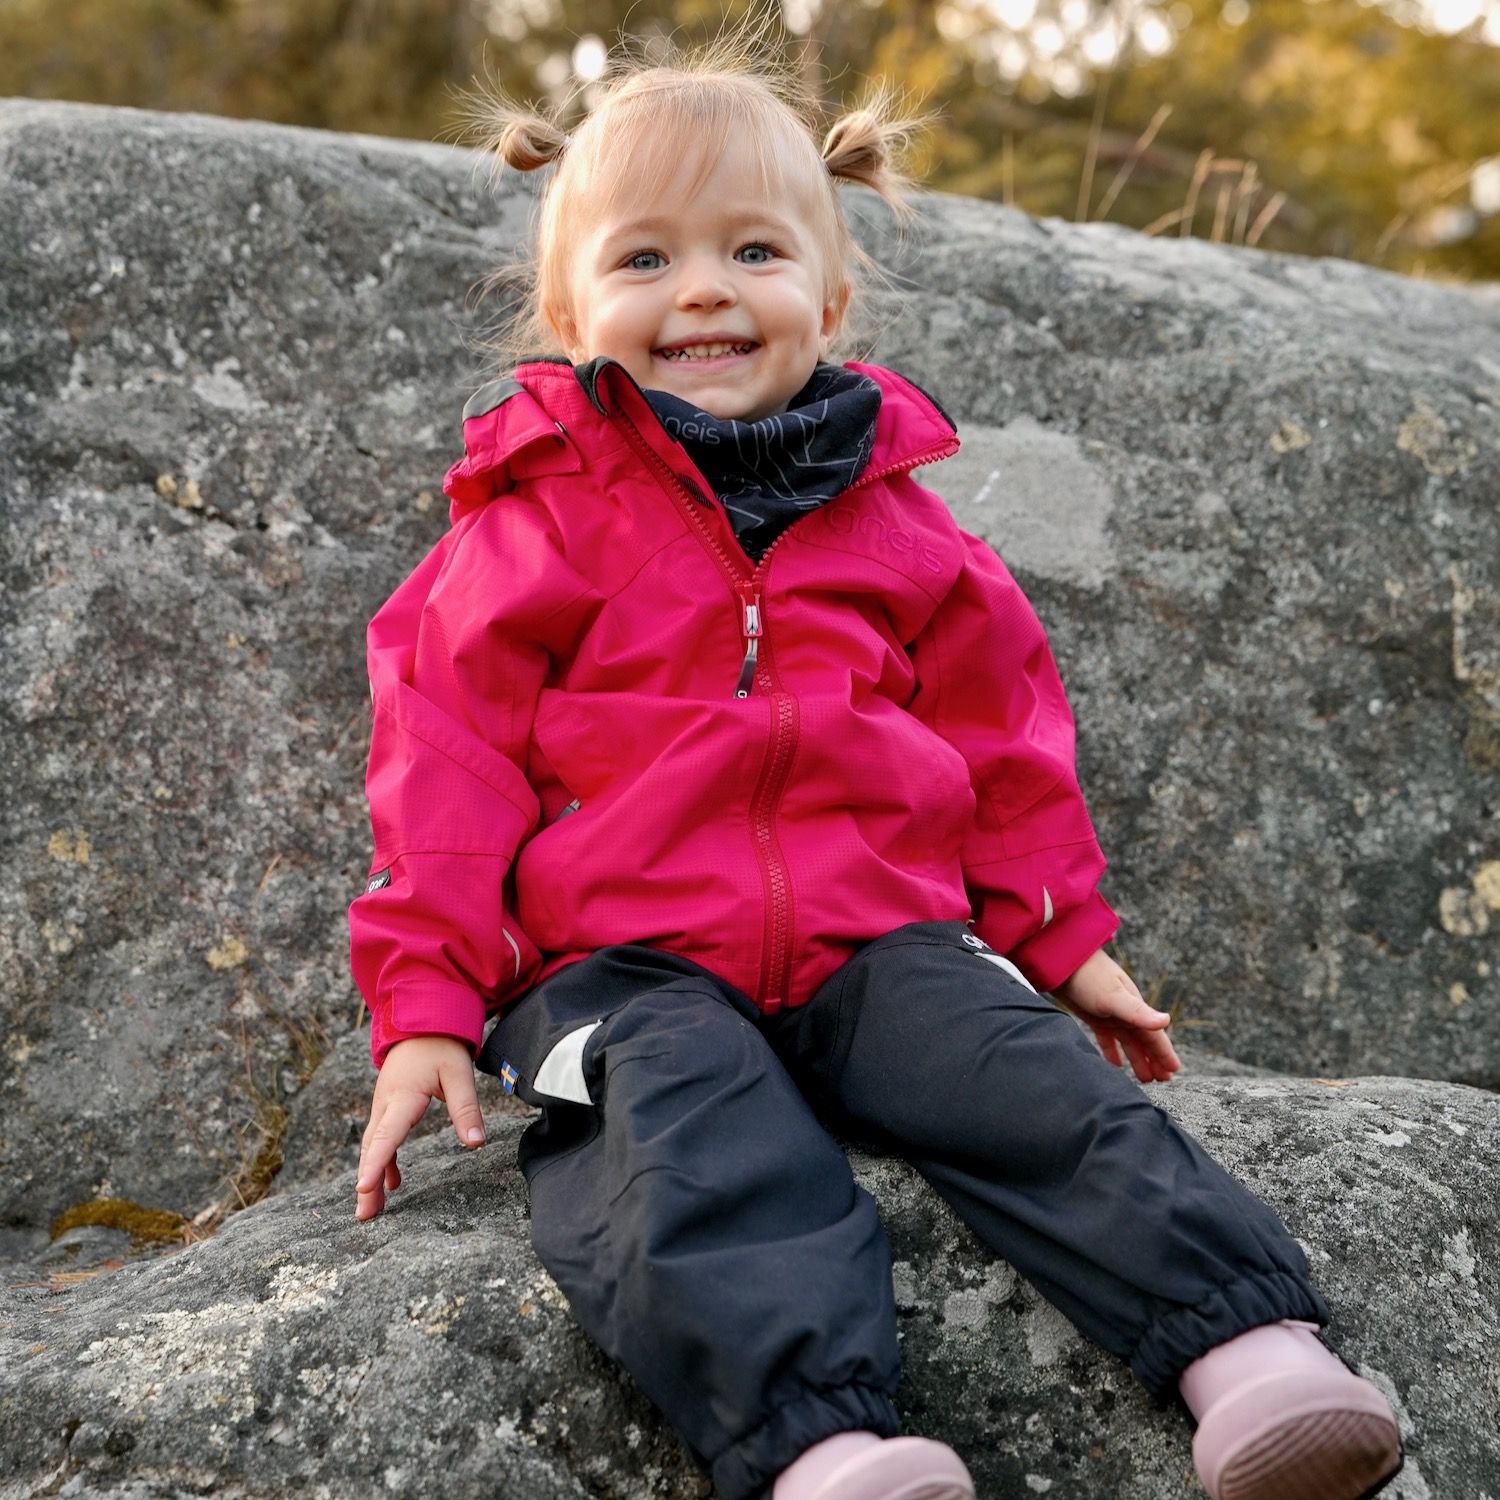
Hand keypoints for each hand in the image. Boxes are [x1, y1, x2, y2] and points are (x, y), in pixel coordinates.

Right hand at [355, 1035, 484, 1220]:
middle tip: (364, 1217)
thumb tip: (477, 1143)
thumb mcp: (459, 1072)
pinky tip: (392, 1183)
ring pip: (373, 1146)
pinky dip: (382, 1161)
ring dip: (371, 1176)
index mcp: (402, 1097)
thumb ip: (466, 1107)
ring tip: (371, 1211)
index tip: (364, 1187)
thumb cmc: (440, 1046)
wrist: (421, 1022)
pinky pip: (380, 1139)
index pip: (386, 1135)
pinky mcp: (388, 1107)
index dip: (375, 1163)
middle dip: (367, 1182)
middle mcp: (386, 1104)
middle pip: (372, 1148)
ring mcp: (383, 1106)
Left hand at [1052, 950, 1180, 1084]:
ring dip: (1137, 1058)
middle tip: (1164, 1081)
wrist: (1060, 961)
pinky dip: (1111, 1052)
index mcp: (1135, 1008)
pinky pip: (1106, 1039)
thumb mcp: (1114, 996)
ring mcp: (1109, 1015)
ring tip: (1145, 1078)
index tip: (1174, 1071)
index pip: (1154, 1036)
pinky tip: (1113, 1065)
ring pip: (1128, 1042)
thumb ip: (1138, 1012)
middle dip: (1155, 1059)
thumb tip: (1167, 1021)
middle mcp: (1125, 1013)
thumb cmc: (1089, 975)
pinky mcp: (1093, 1016)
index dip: (1164, 1054)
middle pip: (1144, 1041)